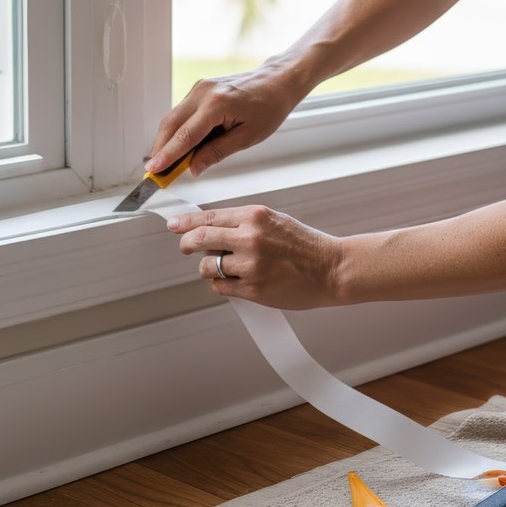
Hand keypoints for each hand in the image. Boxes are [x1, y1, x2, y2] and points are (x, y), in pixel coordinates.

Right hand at [146, 62, 306, 176]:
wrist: (277, 82)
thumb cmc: (269, 107)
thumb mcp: (247, 137)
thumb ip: (217, 153)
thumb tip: (193, 168)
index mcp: (216, 104)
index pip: (184, 136)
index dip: (167, 155)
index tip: (153, 171)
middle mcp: (202, 92)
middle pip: (170, 125)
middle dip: (160, 150)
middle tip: (156, 172)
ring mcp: (199, 88)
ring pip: (172, 118)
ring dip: (167, 141)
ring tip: (169, 164)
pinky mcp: (200, 89)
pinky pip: (182, 112)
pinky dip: (178, 130)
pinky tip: (183, 147)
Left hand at [167, 205, 343, 309]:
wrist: (331, 268)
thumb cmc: (305, 245)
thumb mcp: (274, 220)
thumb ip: (243, 223)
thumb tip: (211, 228)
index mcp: (254, 216)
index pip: (209, 217)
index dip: (186, 222)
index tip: (174, 225)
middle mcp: (250, 238)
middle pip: (200, 239)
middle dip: (186, 244)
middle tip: (185, 248)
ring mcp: (250, 265)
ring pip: (206, 266)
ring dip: (208, 268)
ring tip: (225, 267)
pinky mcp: (253, 289)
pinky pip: (220, 287)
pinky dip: (221, 284)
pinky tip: (235, 280)